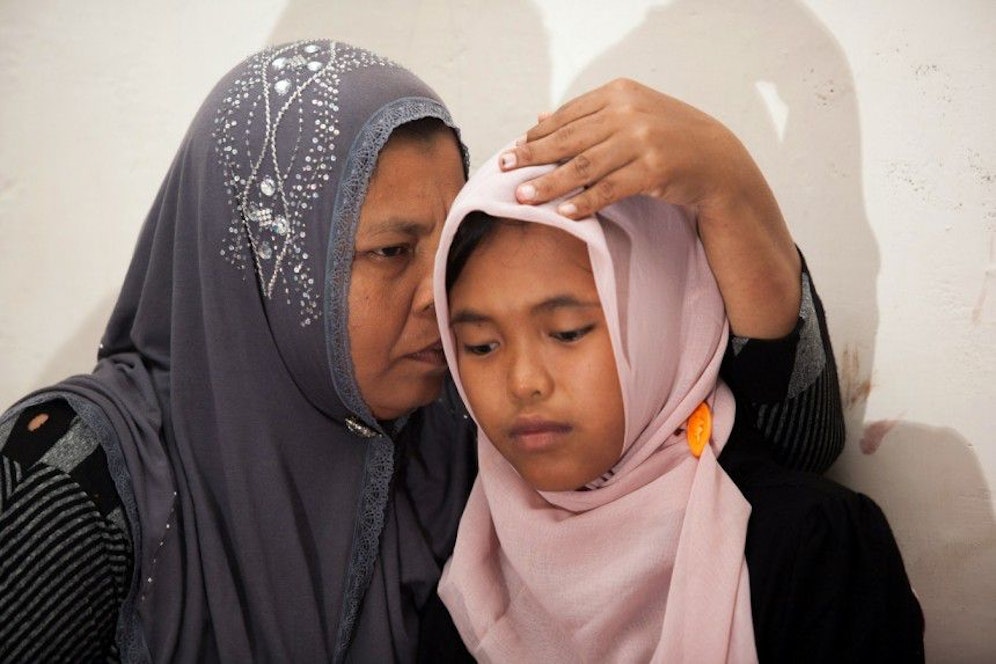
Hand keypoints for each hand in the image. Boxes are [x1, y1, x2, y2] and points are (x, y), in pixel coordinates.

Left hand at [501, 79, 801, 338]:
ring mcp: (643, 140)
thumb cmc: (670, 139)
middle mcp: (629, 112)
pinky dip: (583, 203)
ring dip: (549, 184)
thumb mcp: (631, 116)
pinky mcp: (654, 169)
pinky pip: (609, 189)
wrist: (719, 161)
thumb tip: (538, 120)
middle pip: (569, 139)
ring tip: (522, 196)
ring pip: (583, 166)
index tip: (512, 150)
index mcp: (620, 93)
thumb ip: (587, 117)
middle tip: (504, 170)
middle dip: (532, 157)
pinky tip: (563, 213)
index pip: (567, 116)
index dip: (537, 135)